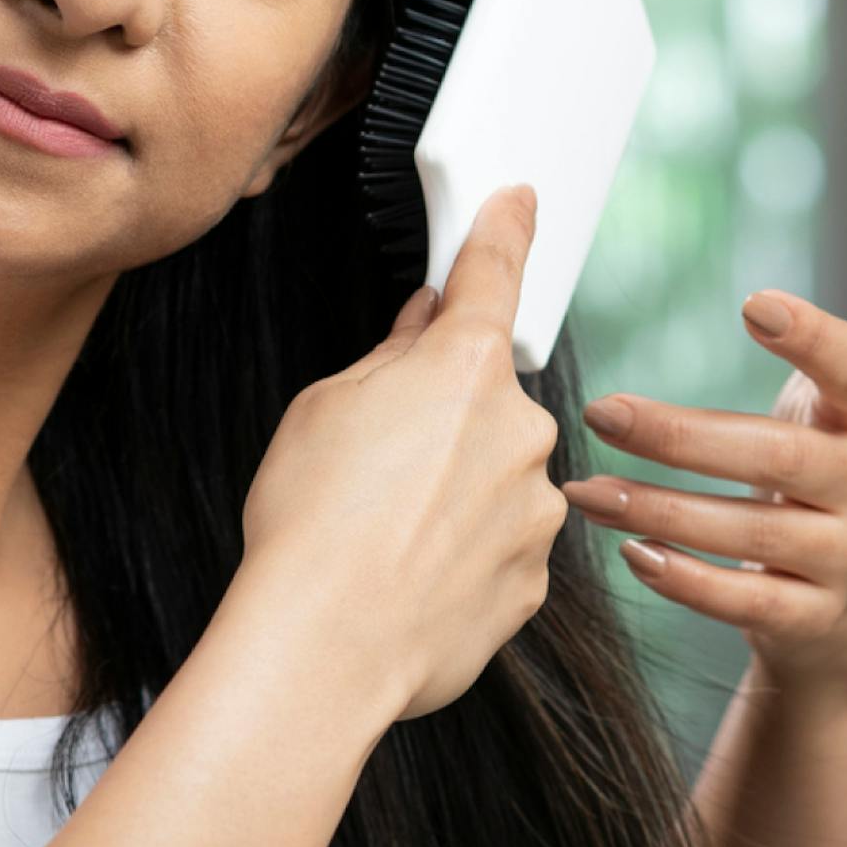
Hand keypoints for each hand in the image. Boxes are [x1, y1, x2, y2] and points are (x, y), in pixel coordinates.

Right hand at [240, 185, 567, 721]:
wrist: (325, 645)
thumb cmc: (310, 521)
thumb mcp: (325, 409)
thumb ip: (390, 360)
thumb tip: (423, 327)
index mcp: (466, 367)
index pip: (494, 274)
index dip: (505, 229)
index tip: (519, 202)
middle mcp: (520, 429)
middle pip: (487, 400)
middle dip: (445, 420)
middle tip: (376, 464)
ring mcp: (536, 509)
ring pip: (497, 480)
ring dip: (454, 496)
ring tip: (385, 538)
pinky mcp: (534, 580)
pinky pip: (500, 548)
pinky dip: (462, 556)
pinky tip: (409, 578)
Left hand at [562, 227, 846, 696]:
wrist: (842, 606)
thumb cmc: (836, 466)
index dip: (811, 338)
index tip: (753, 302)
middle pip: (778, 457)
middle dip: (683, 435)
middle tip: (603, 410)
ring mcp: (845, 557)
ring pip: (750, 532)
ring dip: (659, 508)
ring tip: (588, 489)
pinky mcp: (812, 617)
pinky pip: (745, 602)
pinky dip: (685, 581)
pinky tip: (632, 554)